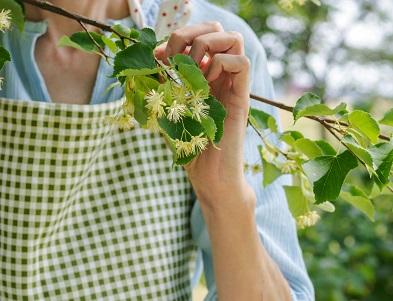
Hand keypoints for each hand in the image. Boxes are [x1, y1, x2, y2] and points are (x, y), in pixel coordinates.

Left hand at [154, 22, 252, 210]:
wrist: (209, 177)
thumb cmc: (189, 148)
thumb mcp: (166, 109)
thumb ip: (160, 83)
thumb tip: (149, 56)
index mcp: (205, 75)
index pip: (200, 34)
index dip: (177, 35)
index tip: (158, 58)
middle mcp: (222, 76)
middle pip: (219, 29)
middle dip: (191, 33)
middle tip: (175, 58)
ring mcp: (233, 86)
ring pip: (234, 39)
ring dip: (206, 45)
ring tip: (192, 69)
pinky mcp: (241, 99)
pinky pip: (242, 63)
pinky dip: (220, 64)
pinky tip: (206, 83)